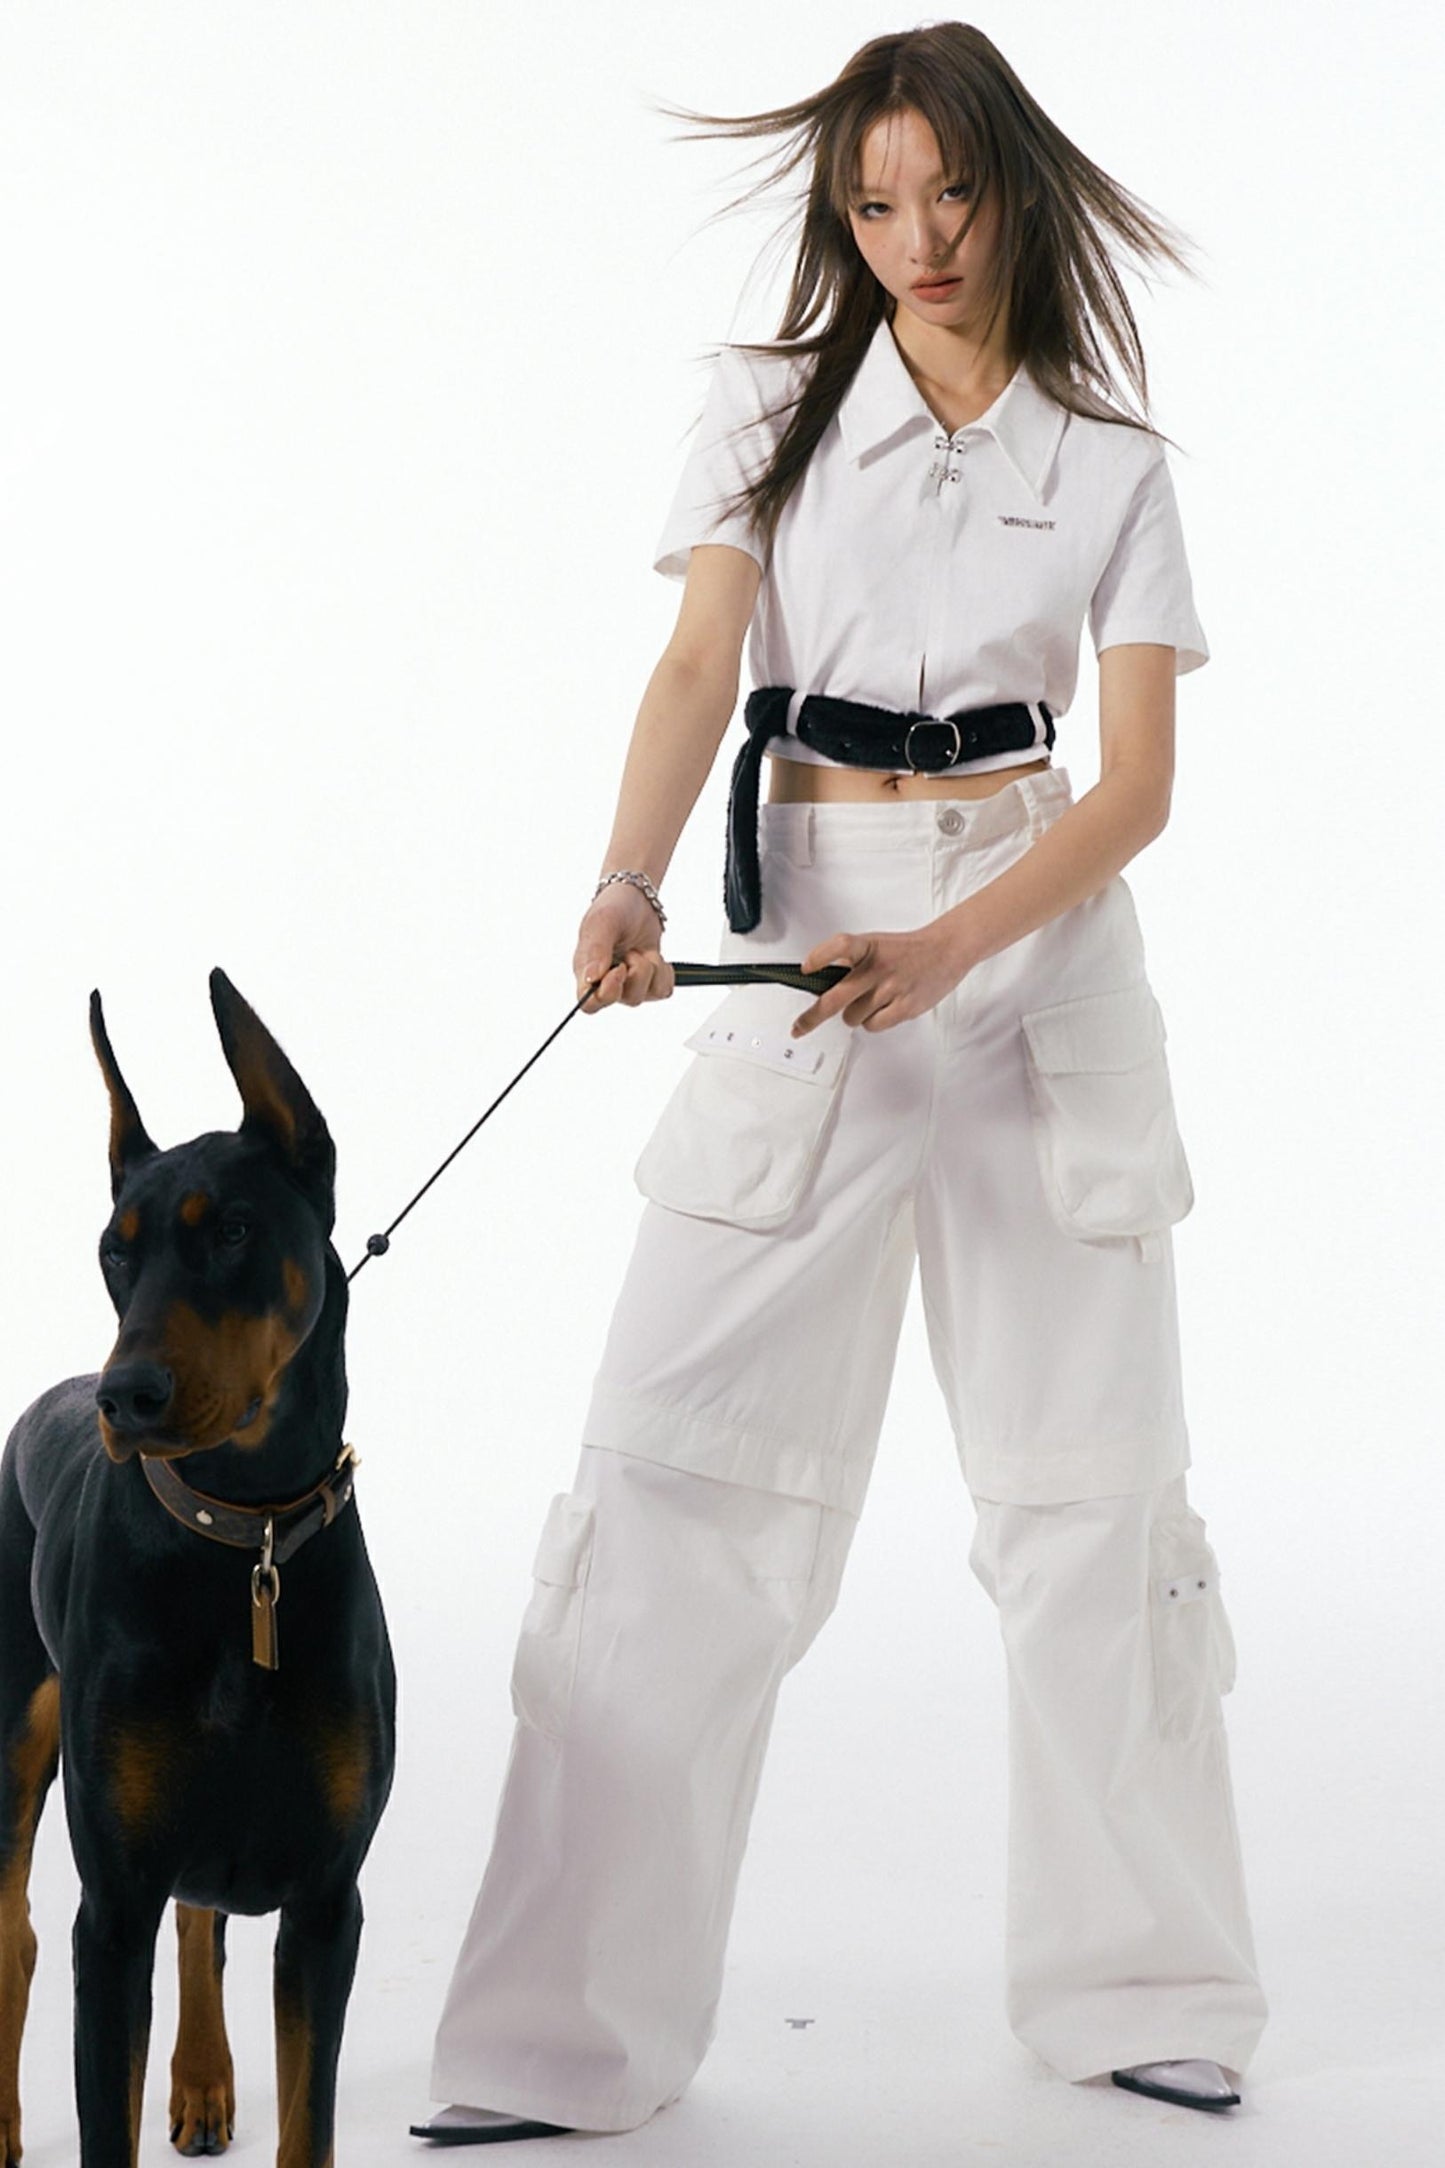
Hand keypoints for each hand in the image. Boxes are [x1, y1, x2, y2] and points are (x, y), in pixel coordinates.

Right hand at [573, 887, 674, 1011]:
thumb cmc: (613, 908)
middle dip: (637, 973)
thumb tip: (591, 979)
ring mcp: (629, 985)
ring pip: (646, 996)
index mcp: (586, 972)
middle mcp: (606, 983)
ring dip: (650, 968)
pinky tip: (651, 956)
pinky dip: (663, 972)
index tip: (619, 969)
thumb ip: (595, 950)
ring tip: (640, 950)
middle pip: (626, 1000)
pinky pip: (663, 991)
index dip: (607, 993)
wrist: (637, 899)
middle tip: (632, 952)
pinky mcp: (650, 983)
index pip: (590, 1005)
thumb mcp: (601, 922)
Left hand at [791, 918, 974, 1034]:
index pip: (841, 946)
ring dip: (855, 1015)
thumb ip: (850, 962)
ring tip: (872, 1001)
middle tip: (798, 1028)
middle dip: (812, 1017)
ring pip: (852, 1017)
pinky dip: (873, 1022)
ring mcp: (891, 988)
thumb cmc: (905, 951)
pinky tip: (884, 1008)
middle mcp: (878, 966)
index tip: (806, 968)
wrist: (945, 951)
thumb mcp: (875, 945)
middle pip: (836, 998)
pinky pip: (872, 1026)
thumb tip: (819, 985)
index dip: (820, 956)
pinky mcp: (905, 1007)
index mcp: (868, 946)